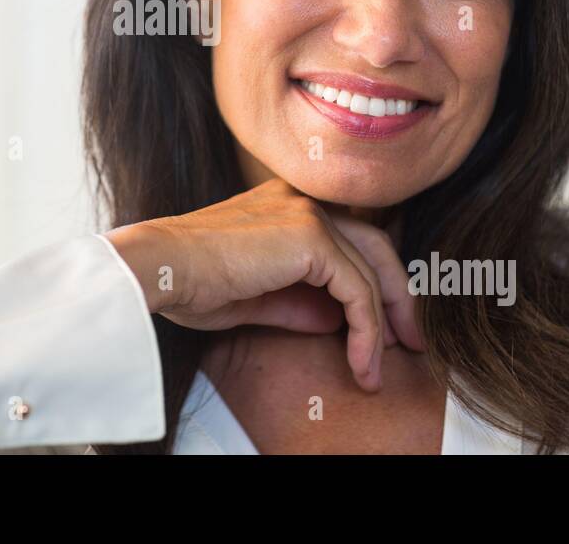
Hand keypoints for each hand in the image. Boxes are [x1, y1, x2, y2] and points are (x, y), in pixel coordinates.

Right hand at [106, 178, 420, 391]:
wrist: (159, 267)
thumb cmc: (188, 282)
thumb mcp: (252, 297)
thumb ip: (297, 302)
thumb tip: (335, 320)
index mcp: (286, 205)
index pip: (350, 239)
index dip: (374, 283)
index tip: (384, 330)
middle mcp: (302, 201)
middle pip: (376, 246)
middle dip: (398, 299)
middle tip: (408, 344)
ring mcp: (309, 214)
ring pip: (372, 270)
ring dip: (383, 324)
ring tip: (379, 368)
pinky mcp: (311, 237)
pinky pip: (358, 289)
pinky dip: (367, 330)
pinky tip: (361, 361)